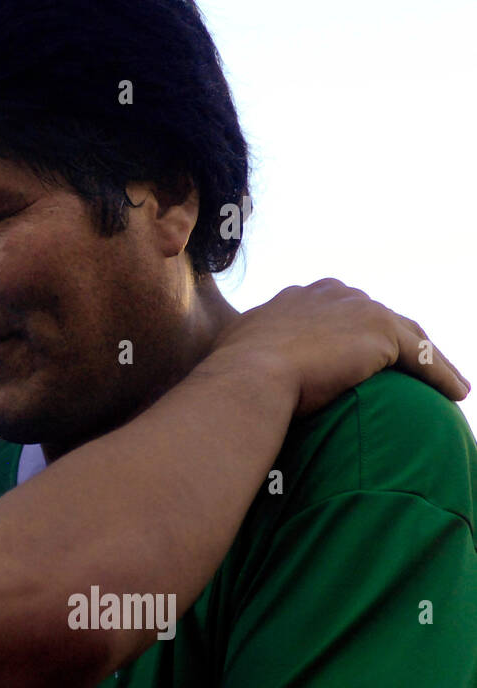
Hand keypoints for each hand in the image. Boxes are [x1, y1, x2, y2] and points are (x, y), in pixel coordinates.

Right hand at [213, 279, 468, 416]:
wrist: (249, 377)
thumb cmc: (232, 373)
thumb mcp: (237, 349)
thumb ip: (250, 347)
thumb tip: (233, 366)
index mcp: (298, 298)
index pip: (339, 310)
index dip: (354, 330)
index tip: (362, 352)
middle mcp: (331, 294)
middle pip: (377, 316)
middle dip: (395, 339)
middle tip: (409, 364)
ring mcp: (358, 310)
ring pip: (407, 334)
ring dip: (429, 358)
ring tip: (447, 381)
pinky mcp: (381, 334)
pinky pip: (422, 356)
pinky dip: (442, 374)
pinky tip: (456, 393)